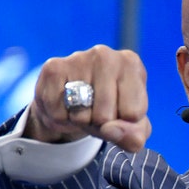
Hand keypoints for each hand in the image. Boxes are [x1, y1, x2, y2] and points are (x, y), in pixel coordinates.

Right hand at [23, 44, 150, 152]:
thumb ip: (135, 133)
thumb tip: (112, 131)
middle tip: (97, 111)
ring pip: (81, 116)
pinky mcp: (53, 68)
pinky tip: (66, 105)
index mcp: (131, 64)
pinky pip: (59, 113)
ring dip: (81, 122)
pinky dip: (61, 119)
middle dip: (100, 124)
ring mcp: (78, 58)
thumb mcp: (132, 124)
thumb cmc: (110, 108)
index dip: (124, 123)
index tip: (120, 110)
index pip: (134, 113)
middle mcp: (106, 55)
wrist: (71, 98)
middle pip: (105, 116)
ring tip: (82, 108)